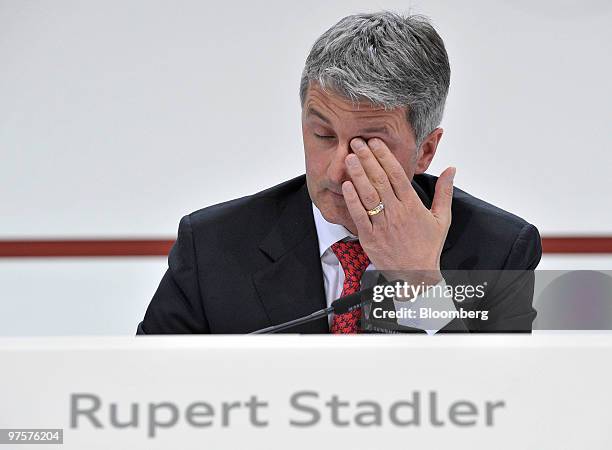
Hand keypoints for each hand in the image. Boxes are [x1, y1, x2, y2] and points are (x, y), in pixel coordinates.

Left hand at [341, 137, 454, 284]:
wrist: (416, 275)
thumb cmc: (428, 246)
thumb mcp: (441, 219)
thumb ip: (444, 192)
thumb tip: (452, 169)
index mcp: (412, 206)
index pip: (397, 174)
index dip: (384, 156)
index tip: (375, 142)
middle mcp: (397, 213)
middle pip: (380, 180)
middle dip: (367, 159)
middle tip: (357, 142)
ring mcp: (382, 225)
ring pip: (368, 195)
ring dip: (357, 175)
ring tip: (349, 158)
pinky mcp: (370, 238)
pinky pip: (359, 216)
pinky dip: (352, 200)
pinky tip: (346, 185)